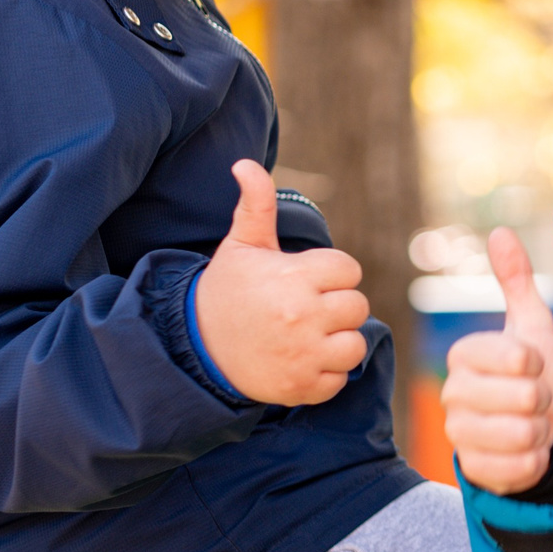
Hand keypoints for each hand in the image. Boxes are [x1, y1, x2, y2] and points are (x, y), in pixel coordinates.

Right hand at [193, 160, 369, 405]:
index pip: (348, 270)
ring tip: (307, 335)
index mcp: (293, 278)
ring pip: (355, 343)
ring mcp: (304, 354)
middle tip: (305, 309)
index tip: (306, 280)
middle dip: (336, 306)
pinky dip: (326, 373)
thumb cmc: (225, 292)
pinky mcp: (303, 386)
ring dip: (338, 340)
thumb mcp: (240, 246)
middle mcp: (303, 316)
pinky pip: (341, 378)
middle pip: (357, 305)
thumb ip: (255, 205)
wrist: (195, 349)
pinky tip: (300, 359)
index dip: (331, 274)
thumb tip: (245, 164)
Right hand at [444, 227, 552, 494]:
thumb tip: (500, 231)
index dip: (540, 365)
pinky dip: (537, 461)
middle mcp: (453, 393)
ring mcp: (459, 434)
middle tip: (536, 400)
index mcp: (464, 354)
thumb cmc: (537, 374)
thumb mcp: (533, 326)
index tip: (535, 368)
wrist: (542, 427)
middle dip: (545, 401)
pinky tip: (529, 451)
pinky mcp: (473, 470)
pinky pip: (521, 468)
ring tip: (533, 424)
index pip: (518, 357)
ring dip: (542, 431)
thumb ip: (516, 281)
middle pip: (525, 397)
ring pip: (523, 434)